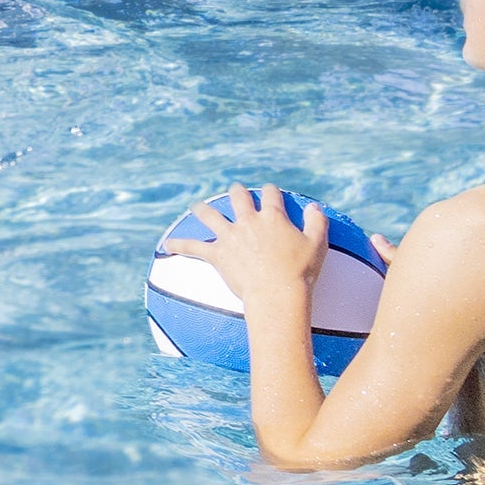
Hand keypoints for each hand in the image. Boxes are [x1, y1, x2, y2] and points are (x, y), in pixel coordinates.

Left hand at [166, 185, 326, 313]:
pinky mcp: (218, 254)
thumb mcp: (317, 244)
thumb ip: (317, 222)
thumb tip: (315, 206)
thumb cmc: (300, 272)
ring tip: (196, 206)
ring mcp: (231, 236)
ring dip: (202, 209)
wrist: (277, 293)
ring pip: (210, 214)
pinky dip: (180, 245)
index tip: (269, 190)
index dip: (270, 191)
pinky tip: (167, 244)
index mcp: (272, 217)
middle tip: (235, 191)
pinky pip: (194, 247)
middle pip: (238, 197)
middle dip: (236, 192)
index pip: (270, 195)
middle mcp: (248, 221)